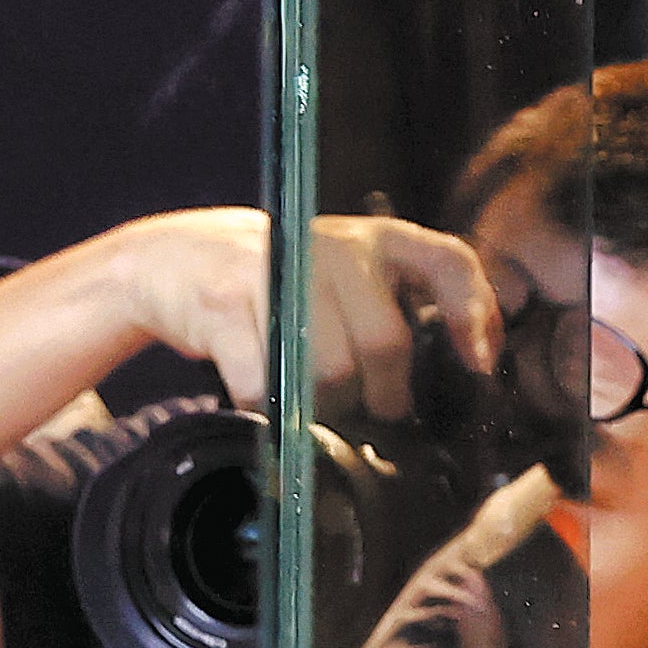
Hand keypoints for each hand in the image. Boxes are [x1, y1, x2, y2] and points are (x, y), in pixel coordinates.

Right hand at [87, 205, 498, 419]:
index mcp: (373, 237)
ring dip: (322, 406)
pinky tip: (263, 397)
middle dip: (383, 394)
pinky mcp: (225, 303)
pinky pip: (265, 382)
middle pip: (385, 342)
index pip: (447, 261)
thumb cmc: (273, 278)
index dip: (473, 314)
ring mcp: (274, 269)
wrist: (171, 257)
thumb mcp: (341, 272)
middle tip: (369, 411)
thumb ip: (393, 302)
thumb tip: (461, 365)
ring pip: (329, 371)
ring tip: (310, 401)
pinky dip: (267, 406)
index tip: (477, 364)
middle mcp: (331, 245)